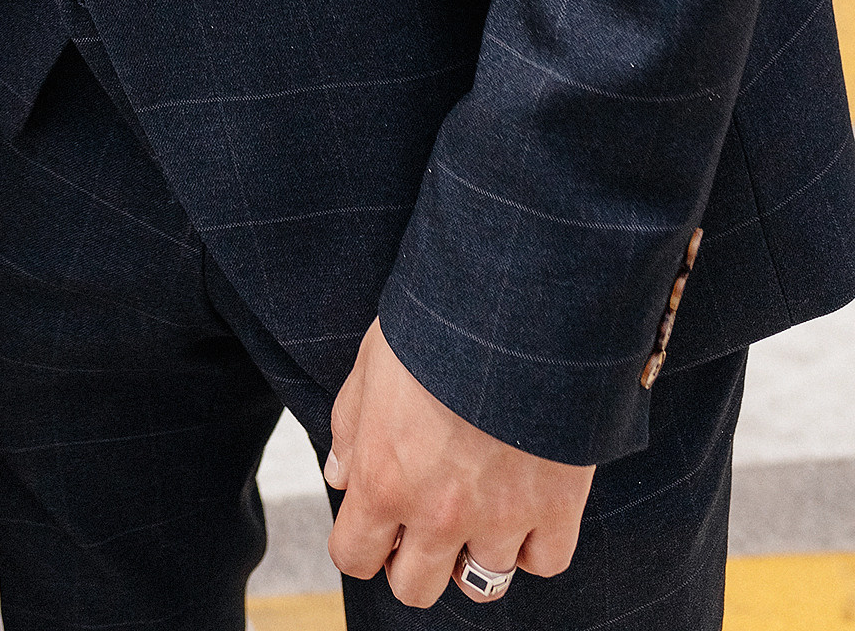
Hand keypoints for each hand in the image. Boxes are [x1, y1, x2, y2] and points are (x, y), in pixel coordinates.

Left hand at [324, 319, 592, 607]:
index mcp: (383, 480)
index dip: (361, 544)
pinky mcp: (556, 509)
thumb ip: (351, 429)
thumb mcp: (371, 367)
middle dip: (414, 561)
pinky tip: (526, 505)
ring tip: (479, 509)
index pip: (353, 558)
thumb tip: (340, 477)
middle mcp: (437, 514)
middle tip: (426, 520)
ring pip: (482, 583)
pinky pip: (544, 561)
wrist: (513, 306)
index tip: (376, 524)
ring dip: (475, 553)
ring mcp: (499, 518)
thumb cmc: (434, 327)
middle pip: (414, 589)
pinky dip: (534, 543)